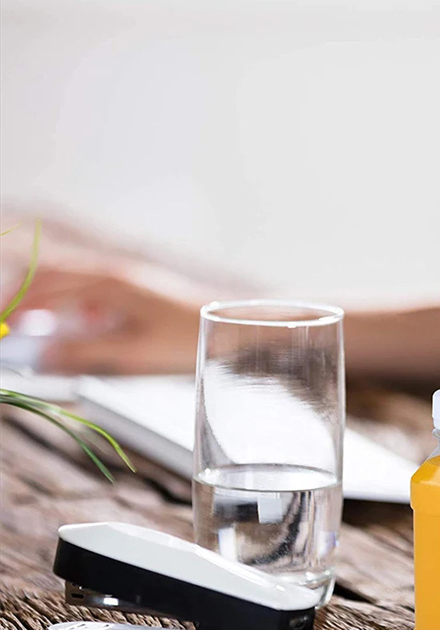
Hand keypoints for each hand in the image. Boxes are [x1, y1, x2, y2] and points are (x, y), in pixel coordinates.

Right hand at [16, 267, 199, 374]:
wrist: (227, 324)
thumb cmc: (185, 338)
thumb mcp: (133, 353)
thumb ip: (87, 353)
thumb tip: (44, 355)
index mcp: (109, 285)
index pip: (45, 289)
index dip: (16, 309)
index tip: (3, 330)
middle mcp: (113, 274)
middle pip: (50, 276)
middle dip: (22, 298)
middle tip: (8, 326)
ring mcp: (123, 277)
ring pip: (68, 279)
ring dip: (46, 298)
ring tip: (32, 325)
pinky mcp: (133, 287)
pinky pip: (89, 287)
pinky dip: (72, 302)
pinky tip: (81, 324)